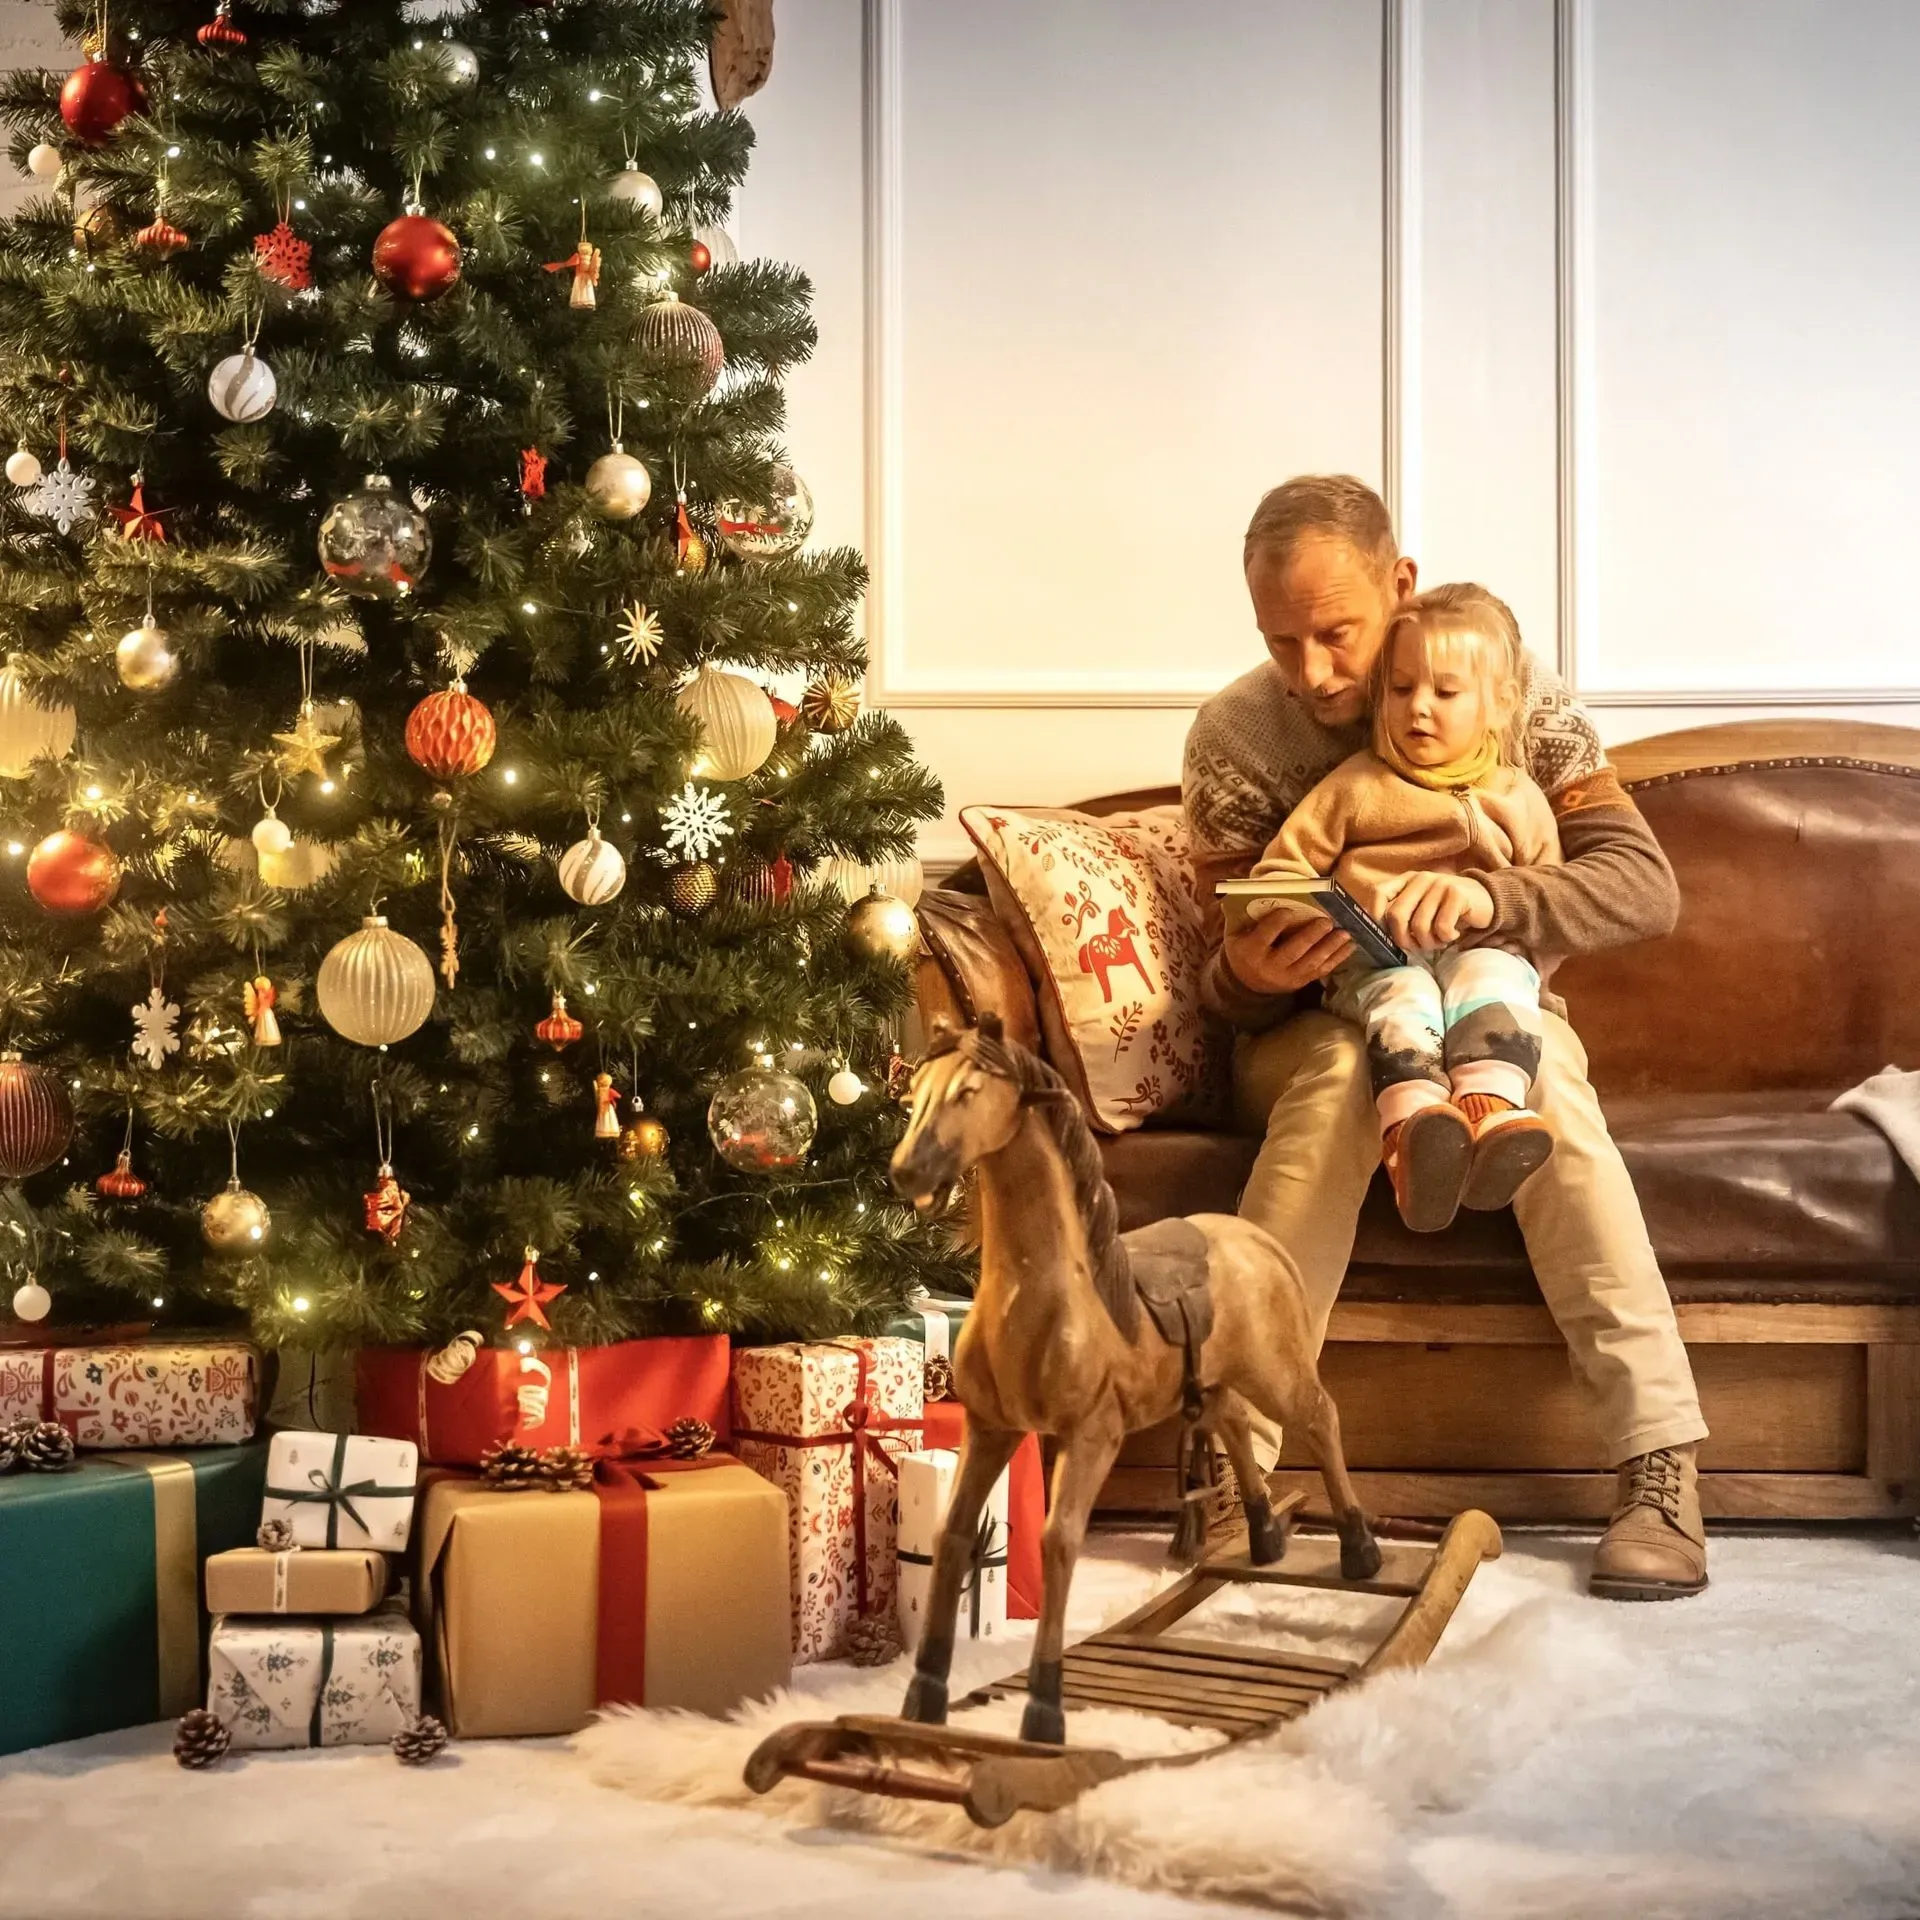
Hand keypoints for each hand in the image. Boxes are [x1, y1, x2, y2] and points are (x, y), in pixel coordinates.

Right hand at [1222, 914, 1352, 995]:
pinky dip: (1336, 959)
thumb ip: (1248, 916)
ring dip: (1330, 947)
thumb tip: (1268, 891)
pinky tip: (1349, 947)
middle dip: (1311, 936)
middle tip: (1326, 921)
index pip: (1265, 935)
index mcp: (1250, 952)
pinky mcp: (1300, 983)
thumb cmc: (1243, 947)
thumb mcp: (1237, 933)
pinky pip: (1320, 971)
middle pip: (1292, 951)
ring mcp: (1286, 978)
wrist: (1245, 981)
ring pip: (1310, 963)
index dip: (1277, 922)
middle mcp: (1268, 968)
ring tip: (1344, 933)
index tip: (1289, 910)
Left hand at [1379, 871, 1495, 950]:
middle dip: (1404, 940)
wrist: (1488, 900)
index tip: (1384, 936)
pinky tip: (1453, 935)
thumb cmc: (1448, 910)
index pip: (1378, 893)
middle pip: (1396, 915)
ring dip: (1428, 943)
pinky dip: (1446, 938)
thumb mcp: (1422, 907)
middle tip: (1419, 947)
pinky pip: (1441, 927)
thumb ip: (1402, 914)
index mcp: (1406, 880)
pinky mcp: (1457, 894)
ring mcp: (1439, 884)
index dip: (1374, 917)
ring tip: (1439, 942)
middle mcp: (1420, 879)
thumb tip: (1377, 936)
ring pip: (1419, 926)